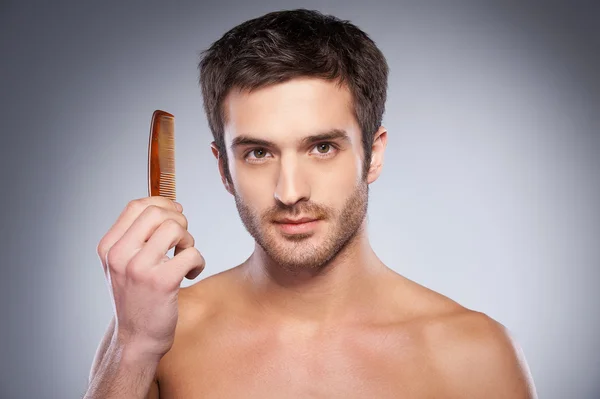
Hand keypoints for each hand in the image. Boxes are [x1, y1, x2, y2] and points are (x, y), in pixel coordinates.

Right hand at [96, 196, 204, 358]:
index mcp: (109, 247)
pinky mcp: (162, 283)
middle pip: (157, 212)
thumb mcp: (124, 263)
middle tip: (181, 241)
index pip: (136, 206)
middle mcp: (119, 255)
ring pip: (175, 228)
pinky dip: (198, 262)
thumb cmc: (137, 296)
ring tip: (185, 257)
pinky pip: (192, 253)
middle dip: (178, 221)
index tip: (175, 214)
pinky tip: (190, 274)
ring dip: (189, 240)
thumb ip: (138, 235)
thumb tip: (171, 205)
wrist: (136, 338)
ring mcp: (139, 269)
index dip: (162, 203)